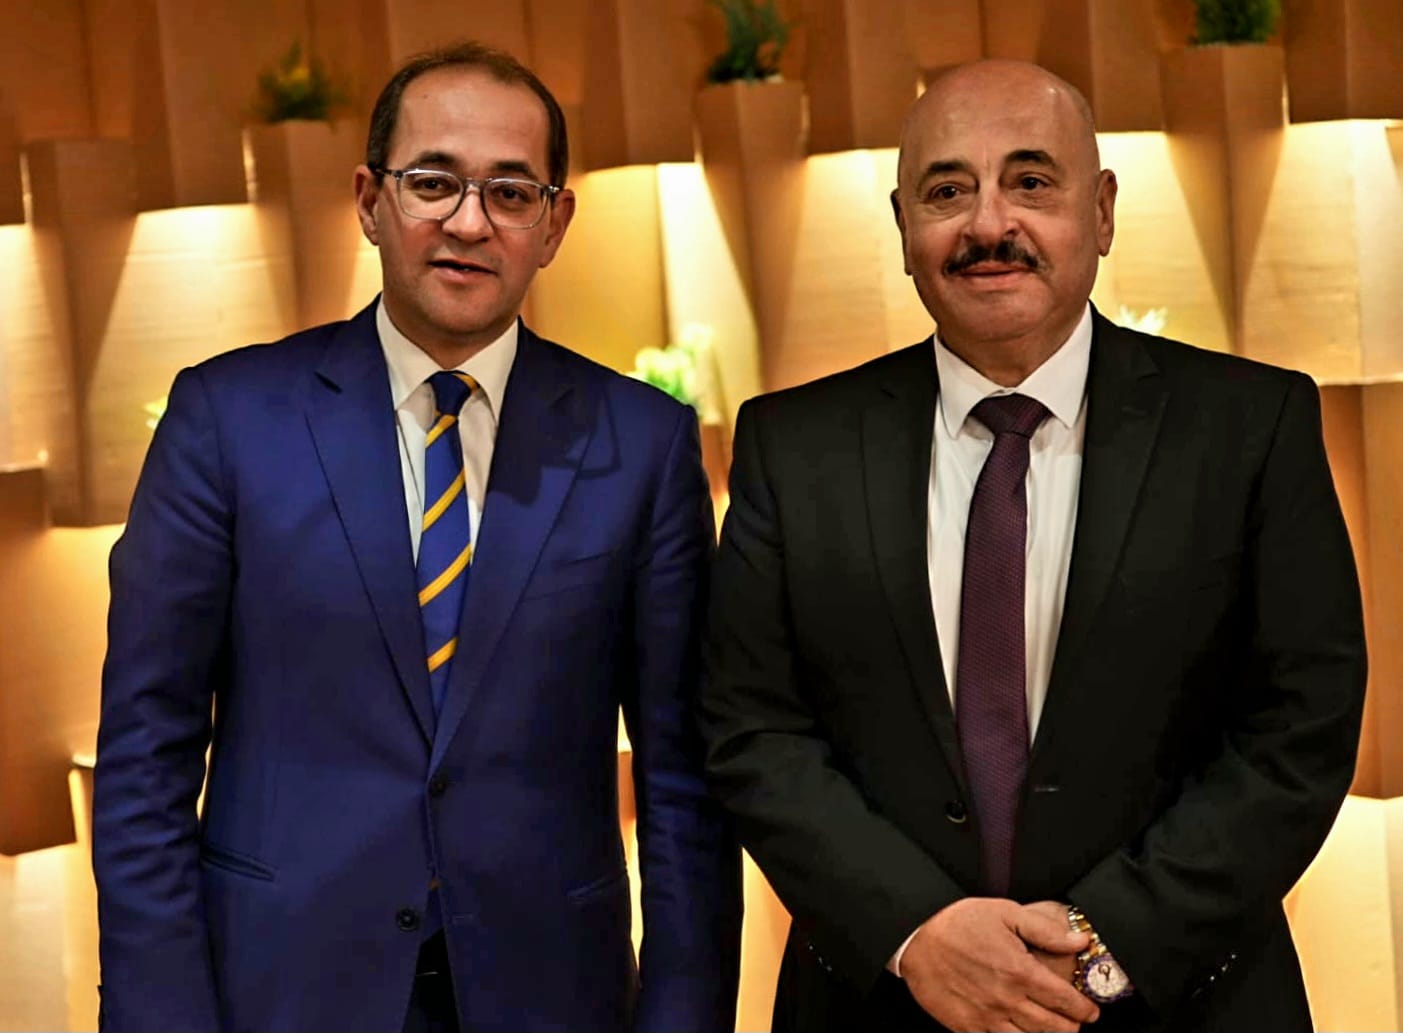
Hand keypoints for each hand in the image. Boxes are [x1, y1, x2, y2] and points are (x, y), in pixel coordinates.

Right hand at [900, 897, 1097, 1032]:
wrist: (914, 938)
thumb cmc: (957, 923)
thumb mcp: (1004, 913)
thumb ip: (1045, 930)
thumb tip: (1078, 940)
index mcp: (1019, 971)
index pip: (1064, 1000)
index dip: (1083, 1008)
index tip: (1090, 1010)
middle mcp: (1007, 999)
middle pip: (1053, 1027)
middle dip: (1070, 1026)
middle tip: (1075, 1022)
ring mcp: (986, 1017)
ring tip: (1052, 1030)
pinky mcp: (967, 1027)